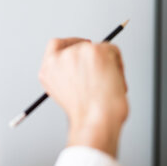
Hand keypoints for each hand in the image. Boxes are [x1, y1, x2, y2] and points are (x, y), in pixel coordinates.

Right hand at [38, 38, 128, 156]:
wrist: (96, 120)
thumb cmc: (86, 115)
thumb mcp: (66, 94)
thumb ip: (70, 76)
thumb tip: (89, 64)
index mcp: (48, 70)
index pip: (55, 45)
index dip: (70, 44)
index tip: (82, 47)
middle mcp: (59, 58)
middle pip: (80, 45)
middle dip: (94, 57)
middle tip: (104, 71)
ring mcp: (77, 52)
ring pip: (99, 48)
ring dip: (107, 64)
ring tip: (108, 85)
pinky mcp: (96, 50)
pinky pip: (112, 50)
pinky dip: (118, 65)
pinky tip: (115, 82)